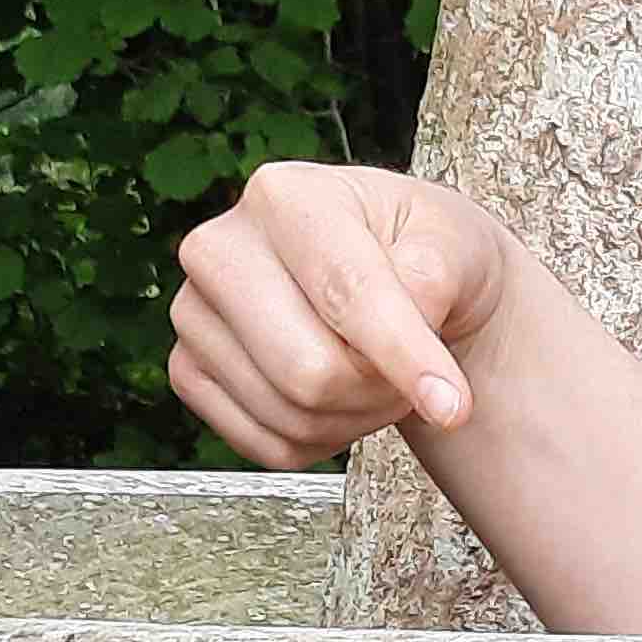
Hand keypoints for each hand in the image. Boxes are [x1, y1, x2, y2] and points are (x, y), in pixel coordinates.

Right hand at [169, 162, 532, 470]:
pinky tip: (339, 397)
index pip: (345, 293)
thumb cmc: (419, 250)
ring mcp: (193, 311)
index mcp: (285, 196)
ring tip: (378, 373)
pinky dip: (321, 439)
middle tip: (414, 370)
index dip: (403, 357)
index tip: (453, 406)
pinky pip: (266, 445)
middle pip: (308, 372)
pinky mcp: (187, 369)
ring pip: (291, 416)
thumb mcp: (454, 241)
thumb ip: (437, 276)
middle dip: (379, 390)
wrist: (390, 276)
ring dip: (357, 416)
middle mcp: (220, 248)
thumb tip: (416, 326)